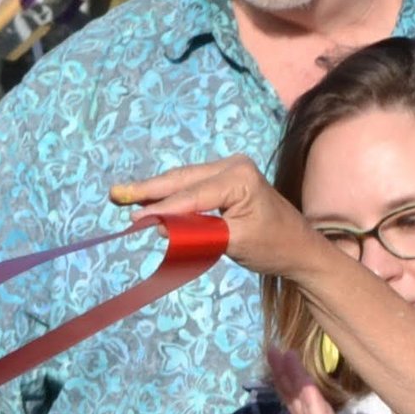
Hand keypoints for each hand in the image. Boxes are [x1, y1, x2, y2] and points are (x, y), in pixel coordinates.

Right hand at [111, 155, 318, 278]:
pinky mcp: (226, 179)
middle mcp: (234, 166)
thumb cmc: (273, 246)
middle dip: (148, 189)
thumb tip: (160, 226)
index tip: (133, 219)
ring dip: (155, 190)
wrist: (299, 248)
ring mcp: (230, 169)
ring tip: (121, 195)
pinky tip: (146, 198)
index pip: (192, 196)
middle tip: (115, 194)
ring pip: (184, 180)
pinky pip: (192, 185)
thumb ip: (197, 232)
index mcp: (240, 178)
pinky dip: (171, 193)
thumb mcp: (233, 242)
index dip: (161, 209)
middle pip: (182, 180)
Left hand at [268, 348, 381, 413]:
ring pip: (310, 404)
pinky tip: (305, 385)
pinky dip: (313, 403)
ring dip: (297, 379)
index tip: (274, 368)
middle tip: (274, 350)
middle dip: (287, 376)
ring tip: (284, 355)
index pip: (297, 412)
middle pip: (301, 401)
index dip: (285, 390)